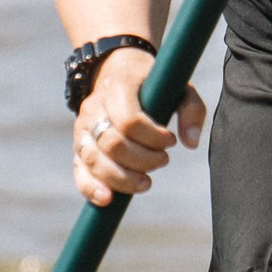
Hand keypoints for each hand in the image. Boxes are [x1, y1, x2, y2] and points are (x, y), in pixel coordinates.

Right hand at [73, 46, 203, 206]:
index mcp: (118, 87)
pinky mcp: (79, 146)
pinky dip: (91, 188)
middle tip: (164, 160)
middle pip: (112, 144)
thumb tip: (191, 143)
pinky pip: (79, 171)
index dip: (152, 138)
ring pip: (94, 160)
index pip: (129, 120)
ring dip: (123, 178)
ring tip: (147, 182)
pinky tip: (108, 199)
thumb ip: (191, 110)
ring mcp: (83, 128)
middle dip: (142, 160)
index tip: (171, 141)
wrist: (117, 72)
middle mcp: (94, 107)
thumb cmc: (153, 84)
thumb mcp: (178, 87)